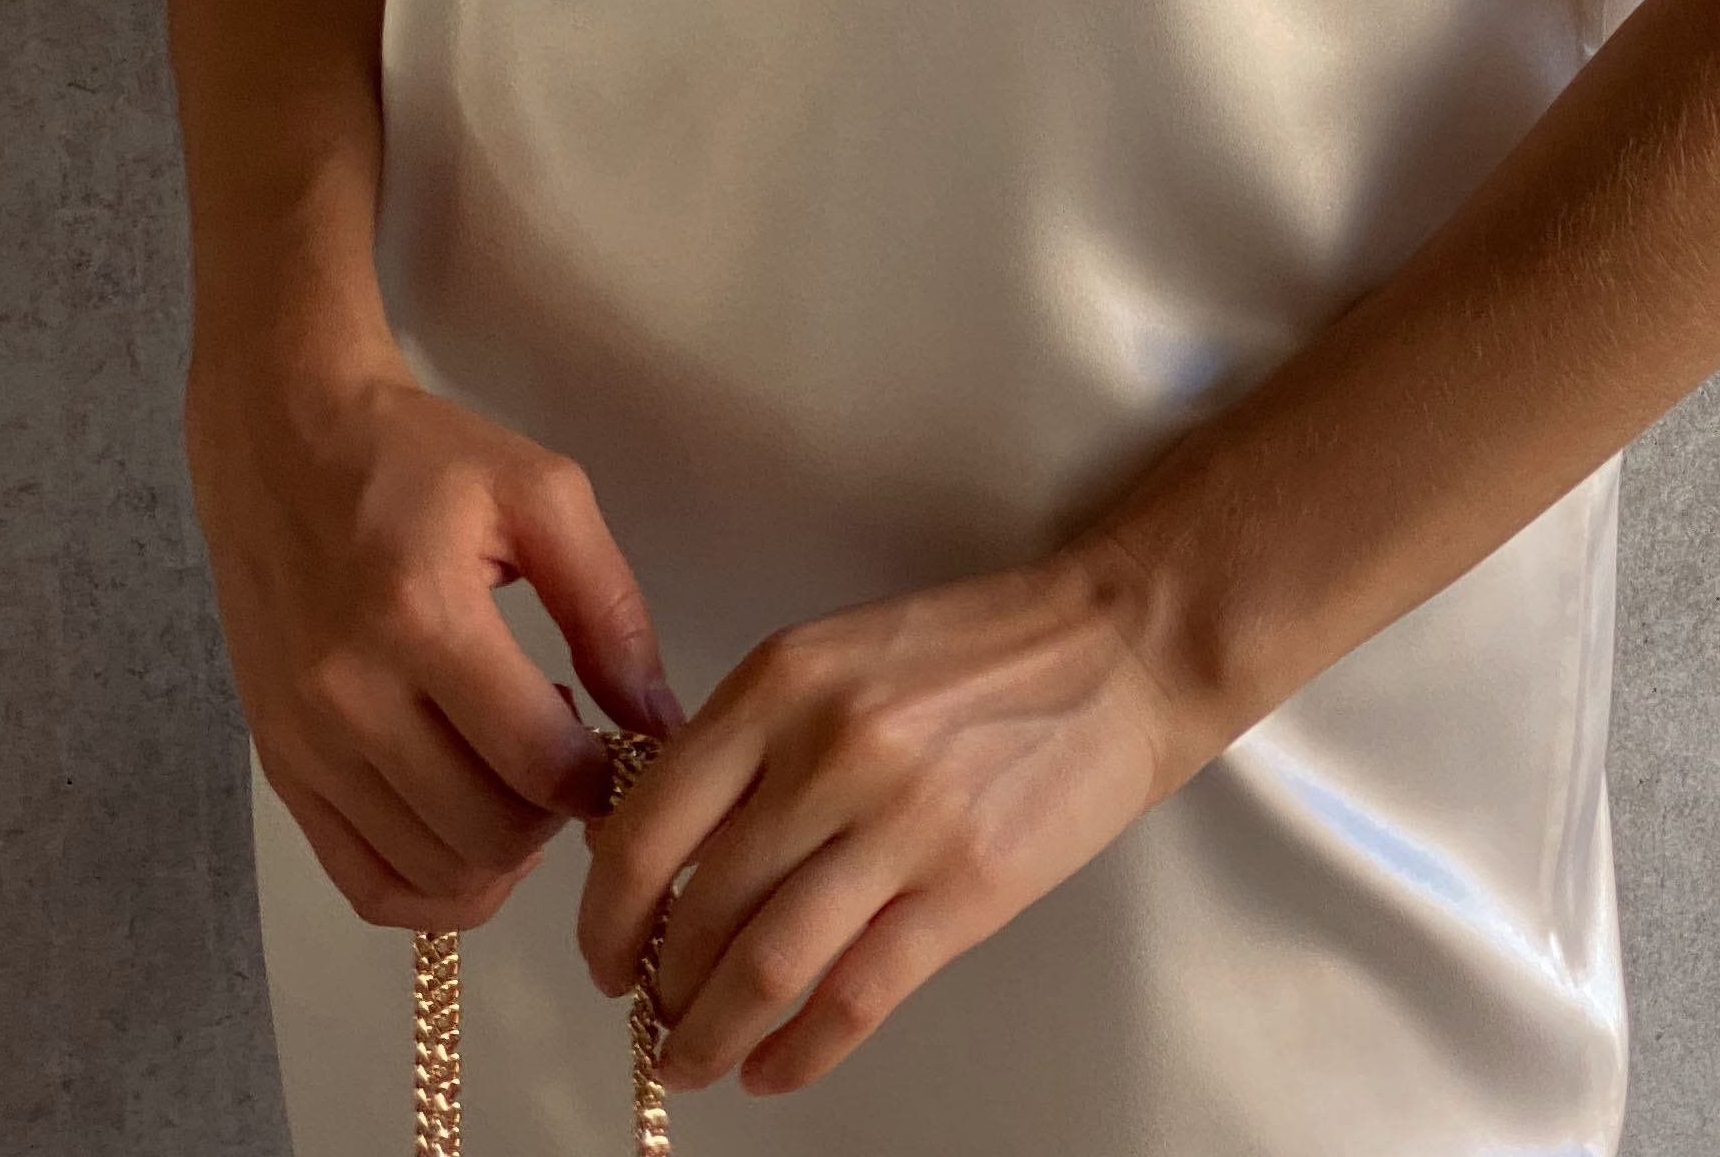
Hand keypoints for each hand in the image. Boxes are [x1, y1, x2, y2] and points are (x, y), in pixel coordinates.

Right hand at [187, 346, 683, 931]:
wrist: (281, 439)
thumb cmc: (419, 456)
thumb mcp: (540, 492)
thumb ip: (609, 608)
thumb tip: (658, 723)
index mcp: (421, 614)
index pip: (537, 763)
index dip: (601, 779)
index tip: (616, 745)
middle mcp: (349, 695)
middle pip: (486, 835)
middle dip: (552, 818)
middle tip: (566, 756)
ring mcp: (305, 744)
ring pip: (431, 874)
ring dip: (500, 854)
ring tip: (514, 776)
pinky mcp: (279, 769)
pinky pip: (366, 884)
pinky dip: (433, 889)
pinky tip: (468, 832)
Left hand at [575, 546, 1199, 1100]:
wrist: (1116, 648)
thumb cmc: (973, 651)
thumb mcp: (835, 656)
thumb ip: (745, 740)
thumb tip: (644, 843)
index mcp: (781, 681)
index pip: (649, 823)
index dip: (607, 912)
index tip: (603, 955)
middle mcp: (829, 749)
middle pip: (702, 908)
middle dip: (659, 987)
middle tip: (650, 1018)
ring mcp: (901, 822)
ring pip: (766, 967)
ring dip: (712, 1036)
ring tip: (692, 1062)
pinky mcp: (966, 888)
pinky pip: (855, 998)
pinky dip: (799, 1054)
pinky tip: (773, 1071)